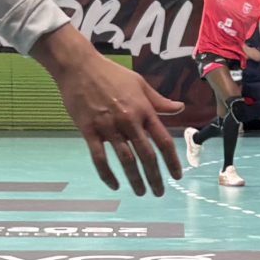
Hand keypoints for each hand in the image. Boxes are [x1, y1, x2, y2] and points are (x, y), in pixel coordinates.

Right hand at [34, 28, 184, 194]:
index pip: (163, 141)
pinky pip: (99, 158)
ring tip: (141, 192)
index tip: (177, 176)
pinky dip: (107, 174)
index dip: (172, 161)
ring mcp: (108, 127)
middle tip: (159, 192)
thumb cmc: (111, 73)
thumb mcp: (140, 83)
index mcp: (144, 110)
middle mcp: (129, 121)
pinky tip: (114, 185)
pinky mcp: (89, 130)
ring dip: (135, 179)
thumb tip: (180, 108)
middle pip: (147, 155)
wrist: (79, 66)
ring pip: (125, 160)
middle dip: (155, 177)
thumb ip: (159, 101)